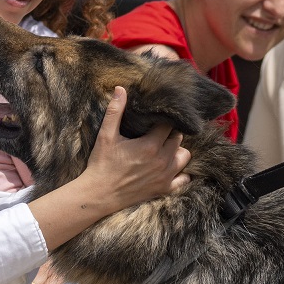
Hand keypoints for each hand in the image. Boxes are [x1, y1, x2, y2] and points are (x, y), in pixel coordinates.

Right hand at [82, 86, 191, 210]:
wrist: (98, 195)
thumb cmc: (101, 164)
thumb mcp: (106, 135)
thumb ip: (115, 111)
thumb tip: (121, 89)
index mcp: (150, 145)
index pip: (169, 124)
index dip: (164, 119)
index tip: (156, 119)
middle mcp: (162, 160)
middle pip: (178, 139)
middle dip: (170, 134)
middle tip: (157, 132)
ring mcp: (165, 176)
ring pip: (184, 157)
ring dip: (177, 151)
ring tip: (164, 149)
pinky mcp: (164, 189)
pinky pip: (183, 179)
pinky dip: (181, 173)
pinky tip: (171, 167)